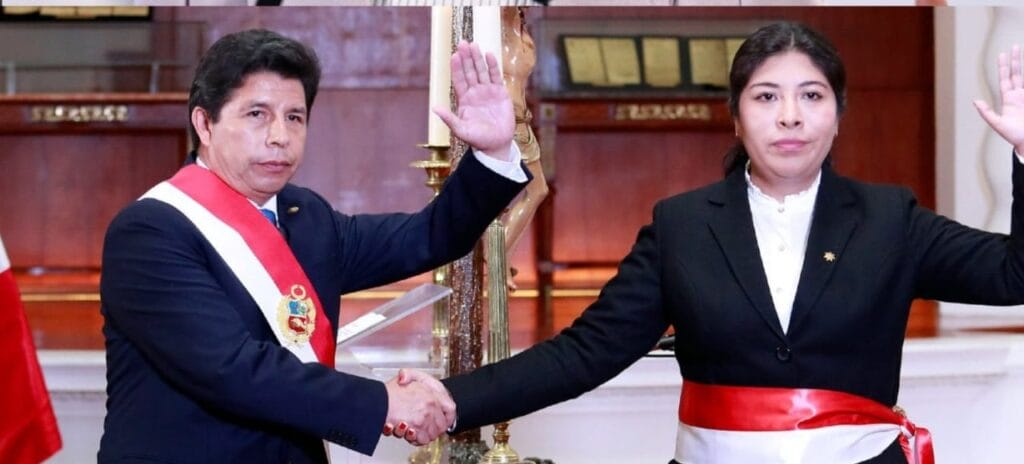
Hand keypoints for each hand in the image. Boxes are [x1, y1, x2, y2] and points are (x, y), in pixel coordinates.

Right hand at [382, 369, 454, 444]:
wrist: (377, 404)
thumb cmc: (387, 393)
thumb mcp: (404, 376)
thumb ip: (412, 375)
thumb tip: (409, 378)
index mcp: (431, 393)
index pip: (450, 408)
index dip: (447, 416)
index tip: (444, 419)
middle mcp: (430, 406)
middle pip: (441, 424)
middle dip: (433, 427)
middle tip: (424, 427)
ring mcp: (424, 418)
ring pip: (432, 433)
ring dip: (424, 434)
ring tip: (414, 429)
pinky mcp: (416, 428)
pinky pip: (422, 440)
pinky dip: (416, 439)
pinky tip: (409, 433)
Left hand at [434, 41, 514, 160]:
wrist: (496, 145)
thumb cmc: (478, 139)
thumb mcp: (461, 129)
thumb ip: (448, 118)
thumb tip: (434, 108)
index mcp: (464, 99)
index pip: (459, 79)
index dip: (457, 68)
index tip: (454, 55)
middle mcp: (475, 93)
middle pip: (469, 71)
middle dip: (466, 58)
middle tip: (463, 43)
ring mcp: (488, 92)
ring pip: (481, 71)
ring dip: (477, 58)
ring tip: (474, 45)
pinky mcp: (500, 93)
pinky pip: (495, 76)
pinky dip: (492, 66)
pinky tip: (489, 55)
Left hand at [975, 45, 1023, 153]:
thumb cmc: (1014, 135)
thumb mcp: (997, 124)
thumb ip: (986, 112)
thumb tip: (975, 100)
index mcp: (1009, 100)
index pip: (1006, 79)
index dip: (1004, 67)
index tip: (1002, 54)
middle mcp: (1019, 95)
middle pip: (1017, 74)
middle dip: (1016, 61)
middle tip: (1015, 46)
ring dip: (1022, 65)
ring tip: (1020, 51)